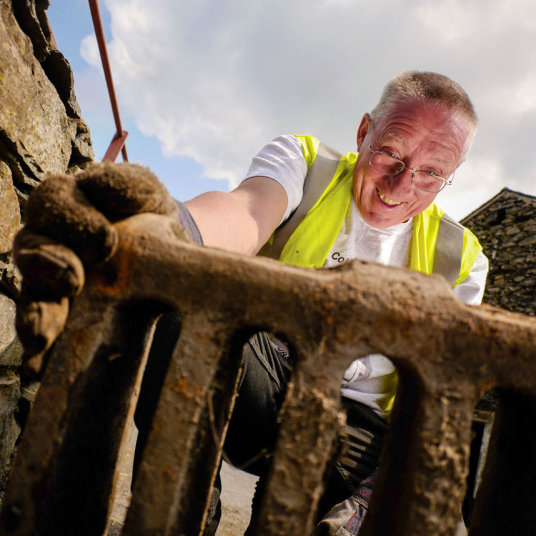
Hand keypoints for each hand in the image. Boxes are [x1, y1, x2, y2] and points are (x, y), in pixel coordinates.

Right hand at [14, 162, 178, 375]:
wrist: (169, 247)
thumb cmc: (149, 212)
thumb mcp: (146, 192)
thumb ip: (126, 183)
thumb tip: (96, 184)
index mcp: (66, 202)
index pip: (52, 202)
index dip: (72, 219)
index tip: (106, 241)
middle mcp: (50, 239)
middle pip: (31, 249)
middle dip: (47, 266)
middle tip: (73, 282)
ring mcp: (52, 279)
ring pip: (31, 292)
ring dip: (35, 313)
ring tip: (41, 337)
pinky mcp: (64, 311)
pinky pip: (46, 326)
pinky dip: (43, 343)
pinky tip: (40, 365)